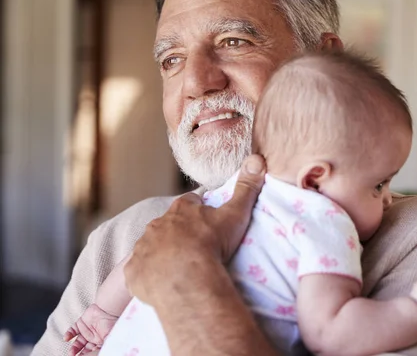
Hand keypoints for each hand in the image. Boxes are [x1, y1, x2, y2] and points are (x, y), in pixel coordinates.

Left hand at [64, 303, 118, 355]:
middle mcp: (94, 338)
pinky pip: (73, 330)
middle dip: (79, 354)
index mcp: (101, 342)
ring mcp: (87, 330)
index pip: (92, 352)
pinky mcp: (81, 323)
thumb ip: (100, 348)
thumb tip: (92, 354)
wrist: (109, 309)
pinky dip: (69, 334)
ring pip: (78, 342)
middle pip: (84, 349)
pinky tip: (67, 338)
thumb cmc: (113, 324)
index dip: (87, 355)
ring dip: (73, 348)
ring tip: (71, 352)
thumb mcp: (108, 339)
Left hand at [124, 155, 265, 303]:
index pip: (189, 202)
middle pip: (168, 224)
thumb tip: (257, 158)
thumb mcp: (235, 214)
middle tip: (195, 247)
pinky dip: (148, 275)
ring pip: (151, 246)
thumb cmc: (212, 243)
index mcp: (181, 209)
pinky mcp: (134, 271)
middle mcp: (157, 224)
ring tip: (178, 267)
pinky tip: (161, 283)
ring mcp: (143, 247)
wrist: (187, 278)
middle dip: (178, 232)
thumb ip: (246, 188)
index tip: (207, 221)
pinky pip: (139, 271)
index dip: (198, 210)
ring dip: (162, 253)